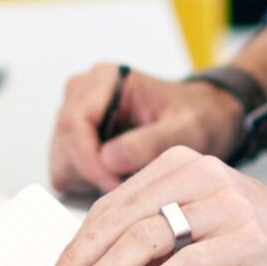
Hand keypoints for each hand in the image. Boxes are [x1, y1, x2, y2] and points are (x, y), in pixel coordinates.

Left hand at [38, 145, 266, 265]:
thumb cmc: (259, 247)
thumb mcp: (196, 232)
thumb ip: (151, 237)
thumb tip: (92, 265)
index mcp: (183, 165)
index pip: (114, 203)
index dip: (79, 241)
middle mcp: (203, 175)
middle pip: (124, 217)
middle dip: (82, 259)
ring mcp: (227, 203)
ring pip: (148, 236)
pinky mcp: (248, 236)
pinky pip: (189, 261)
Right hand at [48, 64, 245, 193]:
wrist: (203, 119)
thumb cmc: (197, 117)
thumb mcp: (186, 129)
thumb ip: (150, 142)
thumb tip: (108, 160)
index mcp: (104, 79)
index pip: (73, 123)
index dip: (89, 161)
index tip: (114, 186)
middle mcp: (82, 93)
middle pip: (64, 147)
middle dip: (93, 174)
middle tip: (131, 186)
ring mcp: (75, 117)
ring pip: (63, 164)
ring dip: (92, 181)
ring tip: (131, 179)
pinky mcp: (75, 141)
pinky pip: (68, 173)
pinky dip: (91, 184)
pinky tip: (121, 179)